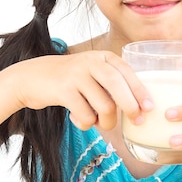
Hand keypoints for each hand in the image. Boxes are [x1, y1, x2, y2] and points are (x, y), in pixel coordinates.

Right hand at [10, 51, 152, 130]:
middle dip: (130, 106)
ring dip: (106, 121)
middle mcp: (91, 62)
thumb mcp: (93, 73)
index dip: (140, 91)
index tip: (150, 107)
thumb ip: (112, 84)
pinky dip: (87, 123)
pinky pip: (86, 115)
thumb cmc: (71, 80)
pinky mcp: (63, 91)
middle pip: (117, 86)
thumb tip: (139, 107)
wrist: (31, 78)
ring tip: (99, 121)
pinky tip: (79, 118)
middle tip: (136, 121)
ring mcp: (76, 75)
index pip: (127, 73)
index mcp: (102, 57)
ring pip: (104, 106)